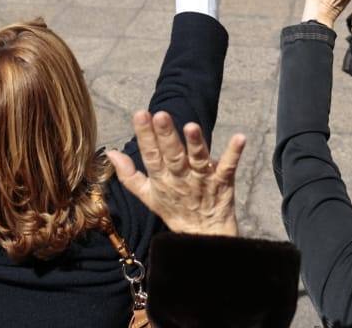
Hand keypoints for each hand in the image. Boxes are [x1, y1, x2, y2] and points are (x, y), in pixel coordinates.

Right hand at [106, 110, 244, 237]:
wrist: (204, 237)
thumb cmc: (176, 210)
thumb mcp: (149, 196)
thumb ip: (129, 175)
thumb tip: (111, 153)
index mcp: (162, 179)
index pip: (151, 155)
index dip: (146, 136)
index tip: (140, 114)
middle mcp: (181, 178)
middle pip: (173, 155)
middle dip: (167, 135)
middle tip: (161, 115)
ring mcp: (203, 180)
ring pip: (197, 160)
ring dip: (196, 143)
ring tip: (192, 127)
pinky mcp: (223, 182)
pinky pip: (228, 167)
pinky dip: (234, 153)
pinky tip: (240, 138)